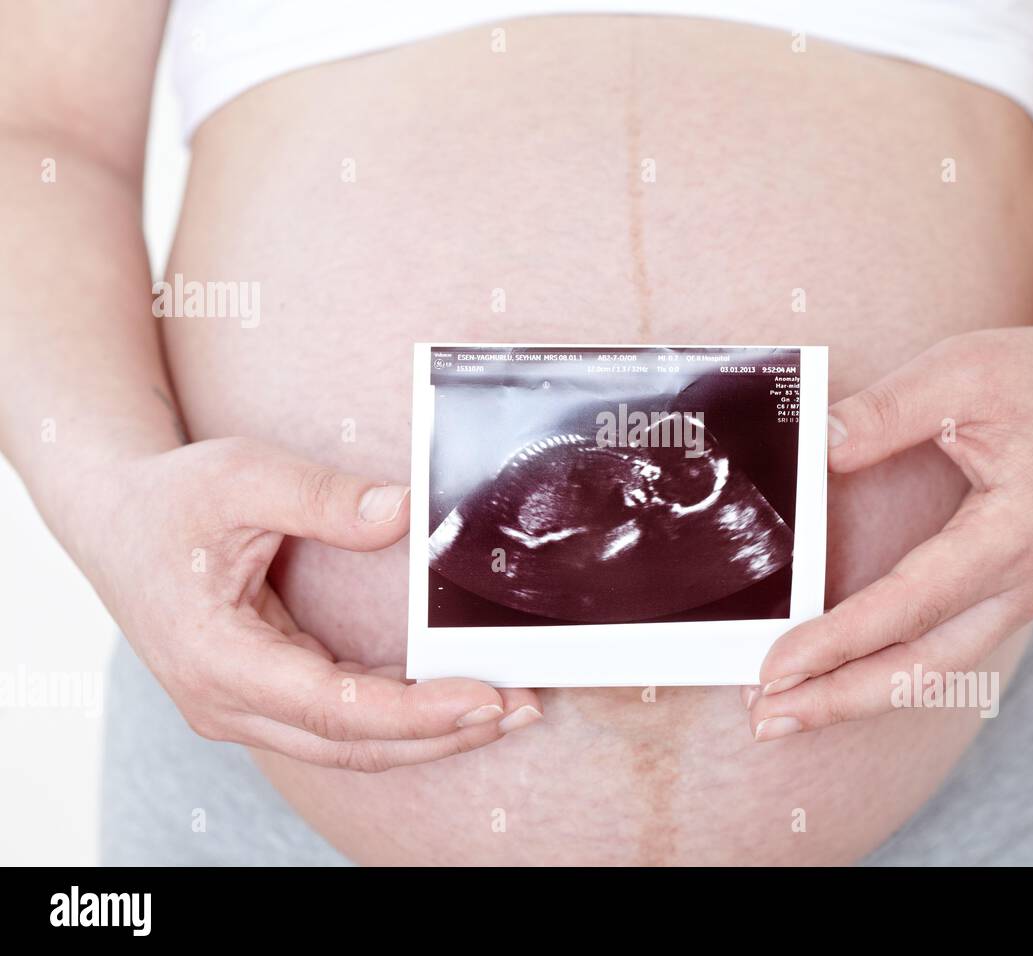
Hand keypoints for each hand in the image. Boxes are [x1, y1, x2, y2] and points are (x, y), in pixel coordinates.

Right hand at [87, 437, 542, 770]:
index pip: (334, 708)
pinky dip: (397, 715)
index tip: (485, 697)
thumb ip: (324, 498)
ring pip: (348, 744)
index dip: (415, 711)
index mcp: (216, 658)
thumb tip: (408, 513)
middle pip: (352, 744)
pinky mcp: (260, 697)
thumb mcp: (242, 476)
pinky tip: (450, 697)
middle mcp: (225, 702)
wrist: (113, 517)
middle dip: (443, 734)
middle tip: (523, 708)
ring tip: (506, 708)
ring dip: (428, 731)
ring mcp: (240, 708)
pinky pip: (337, 723)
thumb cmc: (171, 498)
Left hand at [745, 324, 1032, 739]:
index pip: (910, 605)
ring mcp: (1020, 597)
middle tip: (765, 720)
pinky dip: (886, 673)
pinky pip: (943, 652)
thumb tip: (818, 448)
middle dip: (838, 701)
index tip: (777, 666)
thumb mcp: (961, 372)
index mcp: (1015, 532)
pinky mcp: (1006, 595)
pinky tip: (836, 677)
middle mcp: (1024, 582)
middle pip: (922, 670)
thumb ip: (885, 412)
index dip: (839, 641)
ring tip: (786, 713)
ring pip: (934, 673)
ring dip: (857, 697)